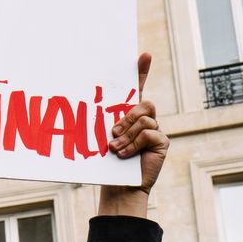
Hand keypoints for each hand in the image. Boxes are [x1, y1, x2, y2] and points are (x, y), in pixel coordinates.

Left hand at [100, 52, 167, 218]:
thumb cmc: (107, 163)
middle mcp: (145, 120)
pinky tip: (125, 155)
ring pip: (144, 119)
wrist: (118, 186)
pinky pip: (149, 133)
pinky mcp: (162, 142)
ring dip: (126, 135)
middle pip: (142, 103)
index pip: (138, 88)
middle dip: (125, 117)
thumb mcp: (101, 138)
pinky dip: (134, 144)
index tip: (143, 54)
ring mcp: (155, 130)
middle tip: (112, 134)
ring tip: (115, 150)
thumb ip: (102, 123)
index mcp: (129, 115)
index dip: (142, 71)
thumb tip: (80, 106)